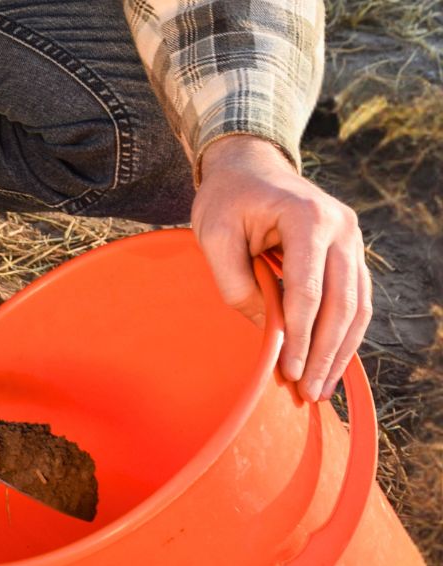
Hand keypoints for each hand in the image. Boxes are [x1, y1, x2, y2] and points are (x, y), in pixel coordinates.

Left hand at [193, 135, 370, 401]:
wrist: (249, 166)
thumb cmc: (227, 199)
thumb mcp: (214, 235)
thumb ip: (236, 283)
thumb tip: (267, 331)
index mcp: (308, 219)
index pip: (309, 290)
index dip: (300, 336)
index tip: (289, 371)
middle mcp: (341, 228)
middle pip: (342, 304)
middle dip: (325, 353)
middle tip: (310, 393)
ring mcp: (351, 240)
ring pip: (357, 306)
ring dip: (340, 350)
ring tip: (321, 388)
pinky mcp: (349, 253)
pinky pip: (355, 300)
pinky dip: (344, 334)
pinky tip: (330, 363)